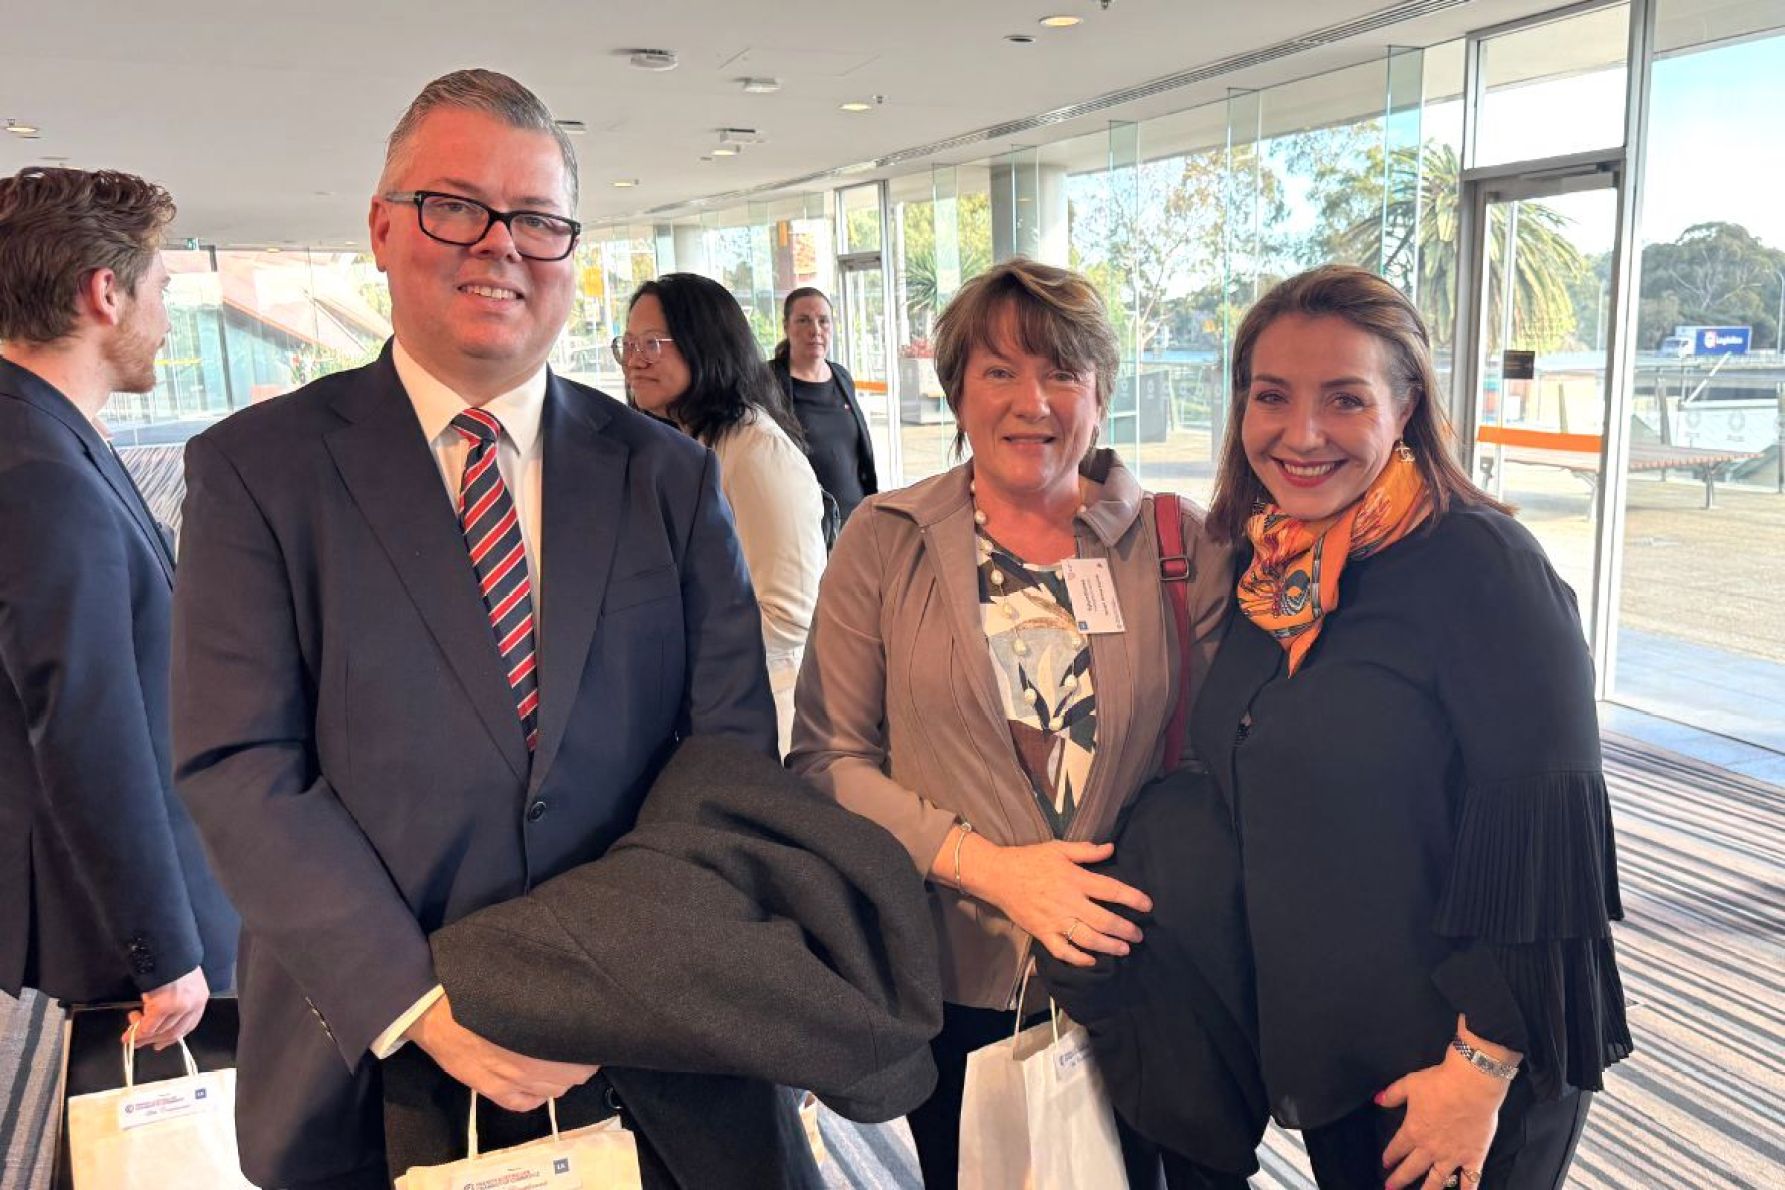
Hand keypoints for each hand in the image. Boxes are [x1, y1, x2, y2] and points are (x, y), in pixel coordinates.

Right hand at [127, 966, 207, 1050]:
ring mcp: (179, 1006)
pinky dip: (137, 1031)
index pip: (189, 1026)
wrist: (166, 949)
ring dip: (142, 1035)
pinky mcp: (163, 1006)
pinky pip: (148, 1025)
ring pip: (159, 1030)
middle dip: (154, 1039)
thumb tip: (158, 1020)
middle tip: (138, 1042)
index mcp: (200, 999)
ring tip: (129, 1033)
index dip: (172, 1038)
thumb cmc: (171, 963)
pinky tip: (129, 1030)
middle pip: (173, 1032)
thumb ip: (175, 1002)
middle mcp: (192, 1005)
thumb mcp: (182, 984)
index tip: (160, 1044)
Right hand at [406, 993, 598, 1112]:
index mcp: (541, 1032)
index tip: (587, 1037)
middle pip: (572, 1076)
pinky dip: (534, 1098)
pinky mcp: (490, 1090)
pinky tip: (536, 1088)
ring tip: (556, 1066)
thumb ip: (549, 998)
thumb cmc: (481, 989)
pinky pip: (522, 1105)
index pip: (582, 1054)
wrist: (436, 1008)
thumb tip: (573, 996)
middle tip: (573, 1051)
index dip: (588, 1047)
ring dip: (558, 1081)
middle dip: (577, 1065)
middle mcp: (531, 1062)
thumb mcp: (525, 986)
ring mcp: (510, 1080)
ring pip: (551, 1091)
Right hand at [962, 836, 1152, 967]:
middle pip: (1104, 920)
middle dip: (1125, 930)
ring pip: (1087, 939)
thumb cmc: (1030, 860)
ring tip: (1124, 949)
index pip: (1111, 890)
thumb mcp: (1058, 848)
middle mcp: (1068, 902)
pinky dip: (1079, 959)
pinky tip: (1092, 961)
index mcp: (1074, 879)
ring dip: (1109, 946)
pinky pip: (1063, 951)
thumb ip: (1086, 850)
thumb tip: (1111, 848)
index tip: (1148, 906)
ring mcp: (1055, 920)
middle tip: (1138, 935)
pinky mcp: (1042, 933)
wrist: (998, 875)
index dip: (1132, 898)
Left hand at [1378, 1049, 1510, 1189]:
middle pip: (1411, 1169)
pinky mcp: (1473, 1157)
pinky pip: (1470, 1180)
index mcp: (1413, 1131)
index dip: (1389, 1157)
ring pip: (1436, 1181)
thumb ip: (1392, 1094)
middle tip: (1390, 1188)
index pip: (1397, 1148)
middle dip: (1399, 1180)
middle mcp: (1430, 1149)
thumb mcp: (1409, 1084)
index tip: (1385, 1163)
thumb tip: (1378, 1100)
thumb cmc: (1439, 1083)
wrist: (1471, 1085)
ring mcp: (1452, 1156)